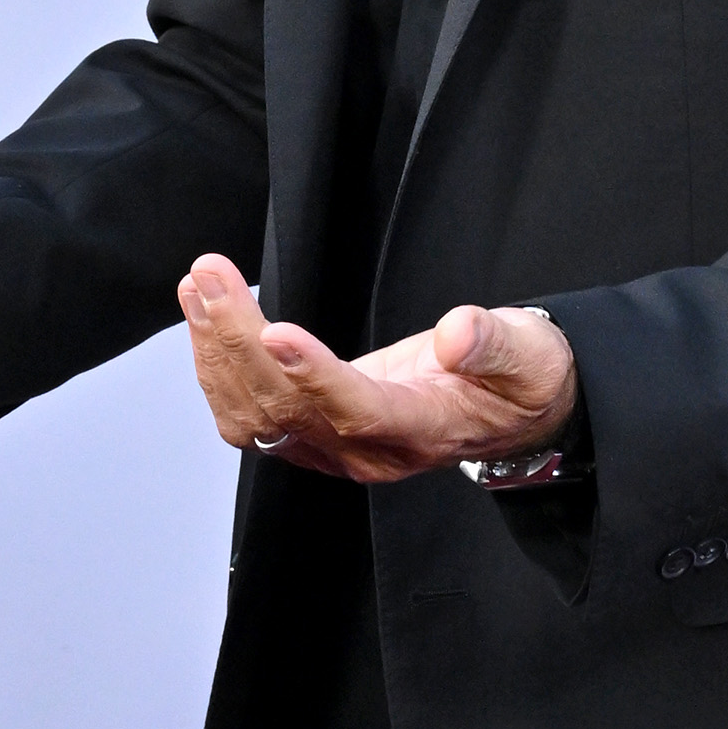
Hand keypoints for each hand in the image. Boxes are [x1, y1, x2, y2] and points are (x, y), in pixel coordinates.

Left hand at [176, 255, 579, 484]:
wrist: (508, 413)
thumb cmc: (520, 379)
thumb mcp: (529, 355)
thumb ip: (495, 346)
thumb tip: (458, 333)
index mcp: (425, 430)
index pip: (359, 411)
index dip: (314, 376)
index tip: (274, 330)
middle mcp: (369, 453)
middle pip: (289, 410)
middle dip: (239, 340)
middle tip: (209, 275)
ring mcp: (335, 450)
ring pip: (257, 417)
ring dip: (217, 351)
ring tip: (198, 285)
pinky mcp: (313, 435)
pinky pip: (251, 415)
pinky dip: (218, 366)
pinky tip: (203, 314)